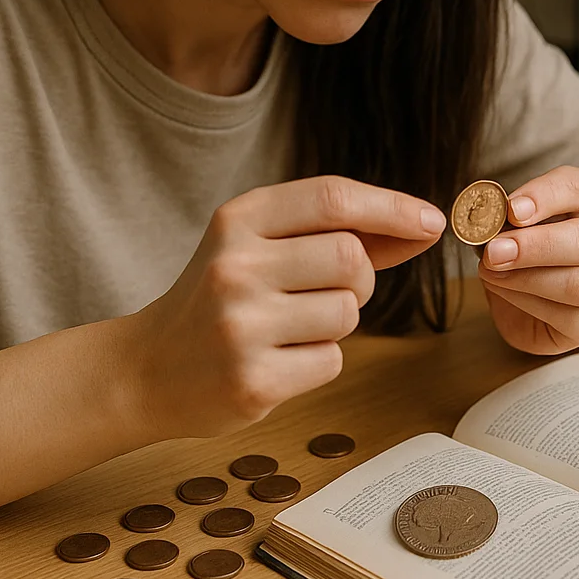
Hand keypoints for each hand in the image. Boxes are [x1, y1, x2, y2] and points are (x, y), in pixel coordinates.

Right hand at [125, 176, 445, 439]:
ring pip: (346, 314)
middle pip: (350, 259)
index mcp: (238, 220)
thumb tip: (424, 226)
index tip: (433, 221)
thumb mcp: (261, 246)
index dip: (392, 207)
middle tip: (327, 292)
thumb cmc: (220, 299)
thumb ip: (336, 232)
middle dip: (359, 279)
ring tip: (290, 328)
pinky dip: (319, 362)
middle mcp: (235, 266)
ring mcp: (240, 325)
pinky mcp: (250, 380)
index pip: (332, 198)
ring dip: (337, 323)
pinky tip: (277, 360)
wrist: (145, 370)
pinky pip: (331, 361)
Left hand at [477, 166, 578, 354]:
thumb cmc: (547, 242)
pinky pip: (566, 316)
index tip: (511, 209)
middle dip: (533, 246)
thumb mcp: (533, 216)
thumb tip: (486, 228)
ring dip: (526, 279)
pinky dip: (527, 302)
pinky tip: (506, 291)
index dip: (544, 197)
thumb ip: (513, 218)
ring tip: (492, 272)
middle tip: (494, 251)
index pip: (578, 188)